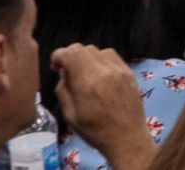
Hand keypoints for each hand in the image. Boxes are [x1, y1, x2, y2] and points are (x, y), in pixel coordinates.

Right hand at [52, 45, 156, 169]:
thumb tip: (63, 73)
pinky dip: (101, 60)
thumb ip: (63, 90)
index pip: (71, 52)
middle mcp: (105, 70)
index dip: (59, 55)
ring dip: (87, 58)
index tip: (54, 65)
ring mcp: (120, 69)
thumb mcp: (70, 114)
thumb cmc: (94, 130)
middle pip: (84, 48)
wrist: (126, 136)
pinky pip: (113, 57)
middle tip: (66, 71)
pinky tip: (98, 75)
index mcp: (87, 82)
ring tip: (83, 73)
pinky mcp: (130, 72)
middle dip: (71, 56)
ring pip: (99, 50)